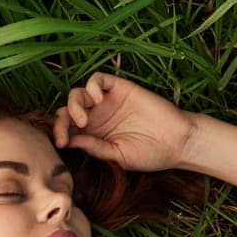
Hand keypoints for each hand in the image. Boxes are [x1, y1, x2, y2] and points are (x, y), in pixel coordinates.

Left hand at [51, 71, 196, 172]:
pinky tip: (97, 101)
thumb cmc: (150, 154)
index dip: (59, 133)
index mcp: (93, 135)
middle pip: (67, 110)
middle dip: (61, 120)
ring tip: (83, 119)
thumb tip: (69, 141)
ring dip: (74, 104)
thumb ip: (95, 148)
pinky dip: (91, 86)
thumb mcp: (118, 156)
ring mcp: (108, 102)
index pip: (67, 129)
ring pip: (78, 94)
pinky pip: (98, 79)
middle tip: (67, 132)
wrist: (177, 141)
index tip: (61, 144)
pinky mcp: (121, 88)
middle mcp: (97, 117)